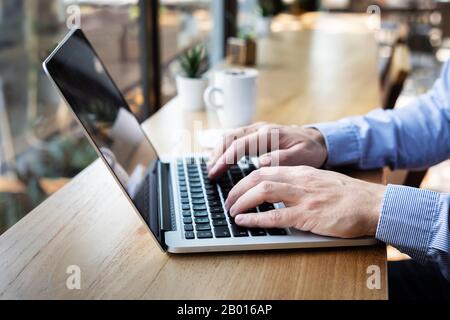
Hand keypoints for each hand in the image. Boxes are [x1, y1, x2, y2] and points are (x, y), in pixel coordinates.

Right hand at [207, 122, 327, 178]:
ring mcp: (256, 129)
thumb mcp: (302, 157)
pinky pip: (235, 137)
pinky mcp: (256, 133)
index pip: (239, 145)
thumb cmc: (309, 150)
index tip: (215, 172)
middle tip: (209, 173)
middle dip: (217, 155)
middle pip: (229, 137)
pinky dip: (224, 147)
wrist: (317, 139)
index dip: (225, 159)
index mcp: (269, 135)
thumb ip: (282, 159)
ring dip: (218, 150)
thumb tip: (261, 162)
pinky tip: (220, 159)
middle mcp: (260, 129)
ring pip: (229, 135)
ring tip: (211, 167)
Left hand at [225, 166, 385, 237]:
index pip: (265, 170)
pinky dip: (256, 218)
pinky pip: (276, 216)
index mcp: (301, 172)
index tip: (236, 189)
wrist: (373, 204)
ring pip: (263, 192)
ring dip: (242, 201)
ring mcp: (303, 197)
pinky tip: (244, 222)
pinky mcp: (309, 215)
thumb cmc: (349, 195)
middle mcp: (299, 180)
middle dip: (237, 189)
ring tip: (232, 211)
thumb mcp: (320, 181)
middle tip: (228, 201)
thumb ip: (300, 183)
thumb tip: (279, 191)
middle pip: (258, 177)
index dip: (245, 180)